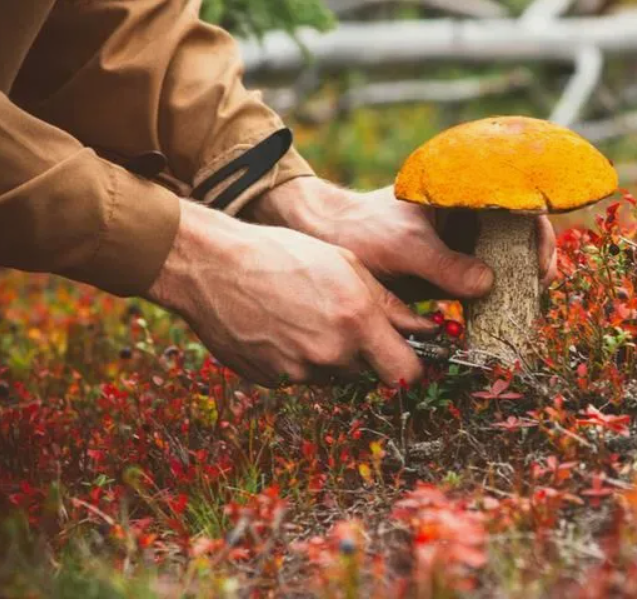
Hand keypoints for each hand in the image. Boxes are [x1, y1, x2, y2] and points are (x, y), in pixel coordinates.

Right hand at [147, 201, 434, 386]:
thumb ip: (390, 303)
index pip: (407, 372)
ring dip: (332, 355)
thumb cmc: (282, 254)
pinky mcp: (272, 380)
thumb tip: (425, 328)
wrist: (212, 266)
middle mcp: (331, 354)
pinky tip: (281, 326)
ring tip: (307, 315)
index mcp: (357, 322)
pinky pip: (301, 376)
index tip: (405, 351)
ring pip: (334, 375)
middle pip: (371, 374)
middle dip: (368, 354)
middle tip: (345, 319)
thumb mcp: (346, 264)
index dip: (410, 364)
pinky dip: (299, 358)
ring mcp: (299, 372)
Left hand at [243, 178, 557, 298]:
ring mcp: (463, 243)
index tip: (539, 264)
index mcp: (466, 193)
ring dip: (516, 286)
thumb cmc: (362, 230)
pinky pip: (485, 285)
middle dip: (533, 265)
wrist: (327, 241)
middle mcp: (471, 215)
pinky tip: (495, 320)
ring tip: (518, 312)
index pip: (522, 204)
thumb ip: (444, 265)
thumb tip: (488, 285)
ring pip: (507, 263)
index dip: (539, 233)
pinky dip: (495, 301)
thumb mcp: (404, 247)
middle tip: (533, 294)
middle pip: (521, 237)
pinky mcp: (452, 270)